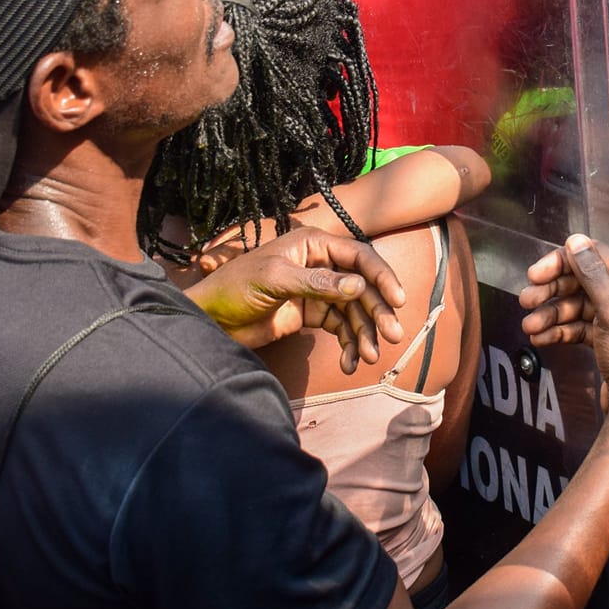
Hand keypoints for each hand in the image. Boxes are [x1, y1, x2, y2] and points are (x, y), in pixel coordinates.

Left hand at [186, 226, 405, 370]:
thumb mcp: (276, 281)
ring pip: (354, 311)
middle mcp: (320, 264)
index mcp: (313, 244)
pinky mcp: (311, 314)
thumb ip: (317, 283)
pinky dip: (348, 345)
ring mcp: (317, 290)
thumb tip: (358, 286)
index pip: (358, 256)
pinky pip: (340, 328)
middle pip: (361, 287)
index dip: (381, 277)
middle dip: (378, 312)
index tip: (397, 300)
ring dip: (365, 334)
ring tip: (368, 359)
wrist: (212, 319)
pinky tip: (351, 364)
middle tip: (394, 336)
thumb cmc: (236, 287)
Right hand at [518, 235, 608, 412]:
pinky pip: (578, 326)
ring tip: (530, 326)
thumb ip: (592, 273)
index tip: (535, 274)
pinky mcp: (606, 338)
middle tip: (525, 300)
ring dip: (550, 315)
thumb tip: (576, 241)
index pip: (593, 256)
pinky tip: (541, 338)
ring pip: (576, 306)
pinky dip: (559, 331)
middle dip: (551, 292)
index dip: (561, 262)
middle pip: (581, 281)